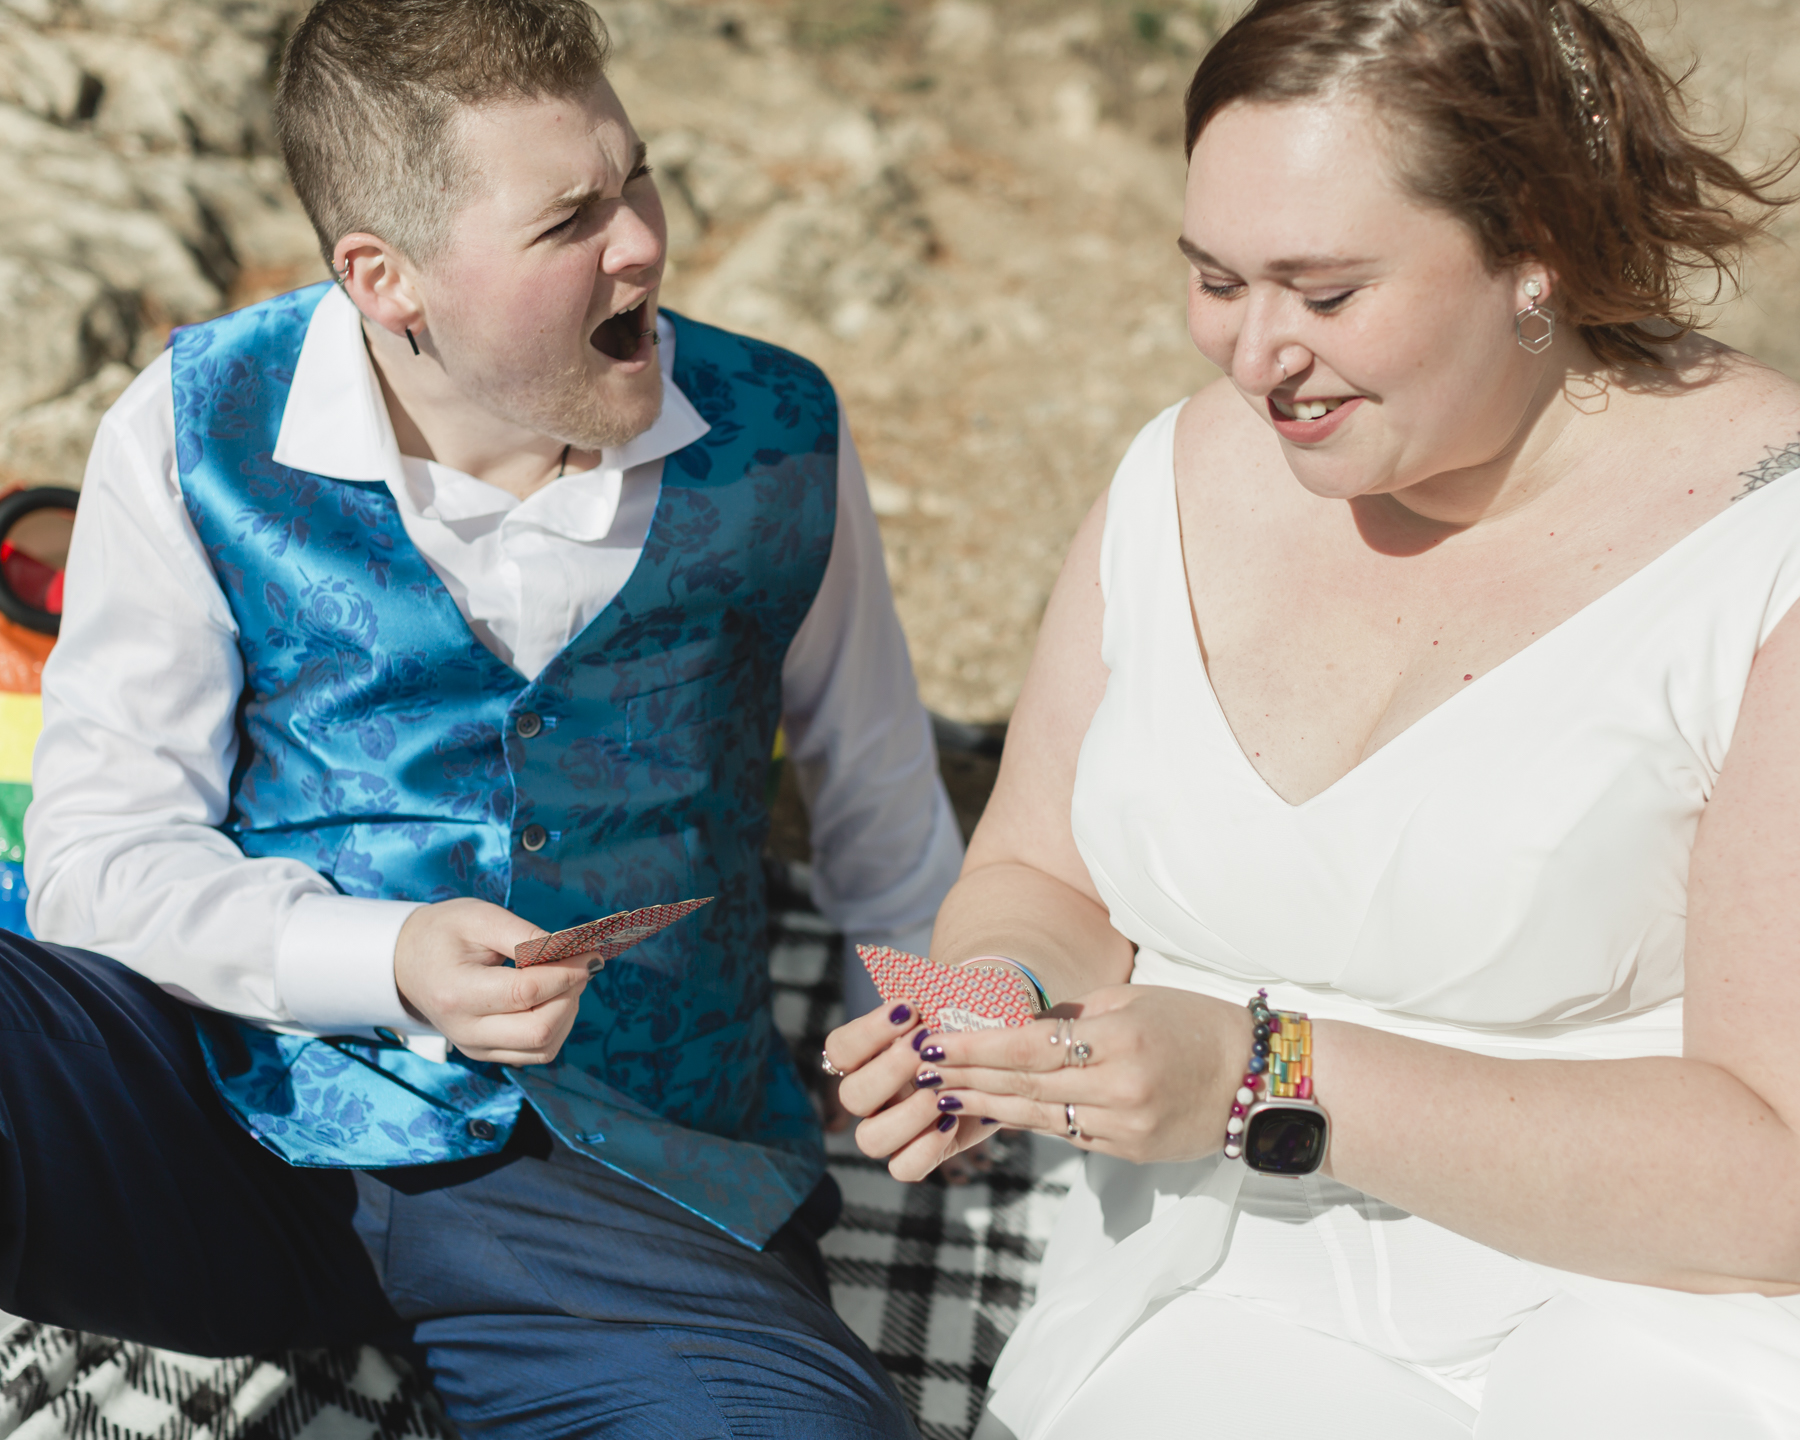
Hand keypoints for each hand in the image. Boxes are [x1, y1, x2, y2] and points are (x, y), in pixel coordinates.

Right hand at [393, 898, 591, 1064]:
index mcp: (457, 994)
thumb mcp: (480, 918)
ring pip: (544, 1047)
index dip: (565, 973)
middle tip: (578, 964)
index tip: (589, 953)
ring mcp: (476, 1048)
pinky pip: (537, 1051)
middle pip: (540, 1030)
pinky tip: (554, 996)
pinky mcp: (488, 1053)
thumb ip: (525, 935)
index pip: (526, 993)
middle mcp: (465, 1031)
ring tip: (564, 977)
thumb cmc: (443, 933)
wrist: (406, 962)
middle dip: (570, 995)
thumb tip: (573, 951)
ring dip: (568, 1011)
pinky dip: (558, 1025)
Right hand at [824, 1000, 998, 1180]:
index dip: (868, 1032)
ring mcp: (892, 1127)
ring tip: (941, 1092)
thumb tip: (934, 995)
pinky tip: (951, 1119)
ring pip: (870, 1139)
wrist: (996, 1051)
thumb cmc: (966, 1020)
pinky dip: (925, 1148)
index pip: (839, 1049)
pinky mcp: (920, 1152)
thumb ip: (935, 996)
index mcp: (866, 1055)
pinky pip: (903, 1168)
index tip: (910, 1009)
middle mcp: (871, 1095)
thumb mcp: (951, 1001)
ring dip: (906, 1115)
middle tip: (928, 1048)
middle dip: (891, 1069)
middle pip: (851, 1095)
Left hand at [912, 985, 1252, 1164]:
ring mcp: (1124, 1128)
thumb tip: (1016, 1024)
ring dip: (986, 1106)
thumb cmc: (1195, 1024)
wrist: (1259, 1081)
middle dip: (966, 1078)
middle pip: (1024, 1086)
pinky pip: (1068, 1134)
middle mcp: (1118, 1089)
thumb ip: (1073, 1015)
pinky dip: (1029, 1121)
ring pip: (1040, 1117)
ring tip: (942, 1095)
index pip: (1029, 1046)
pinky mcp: (1128, 1151)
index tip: (933, 1042)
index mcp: (1118, 1040)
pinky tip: (994, 1111)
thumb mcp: (1133, 1000)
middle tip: (919, 1072)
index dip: (976, 1047)